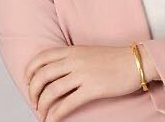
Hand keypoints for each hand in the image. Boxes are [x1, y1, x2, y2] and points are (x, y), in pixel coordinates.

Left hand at [25, 44, 149, 121]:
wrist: (136, 61)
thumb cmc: (114, 58)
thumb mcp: (89, 52)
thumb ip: (72, 58)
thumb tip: (56, 72)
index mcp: (73, 50)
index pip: (42, 57)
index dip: (29, 71)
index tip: (28, 82)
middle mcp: (75, 60)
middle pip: (42, 75)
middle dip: (32, 91)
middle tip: (34, 101)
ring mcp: (83, 74)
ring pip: (51, 91)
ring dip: (42, 105)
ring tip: (42, 113)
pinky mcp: (92, 89)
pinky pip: (66, 105)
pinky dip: (55, 115)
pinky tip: (52, 121)